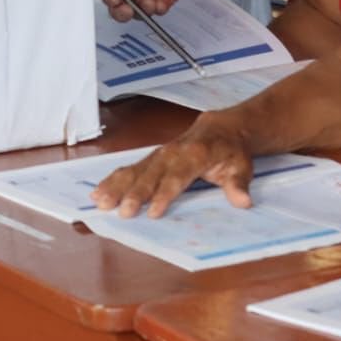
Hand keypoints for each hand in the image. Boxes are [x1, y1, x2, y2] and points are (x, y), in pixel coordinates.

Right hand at [89, 123, 253, 218]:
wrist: (222, 128)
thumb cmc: (231, 151)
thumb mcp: (242, 166)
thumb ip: (238, 184)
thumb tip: (243, 200)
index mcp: (196, 153)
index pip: (177, 176)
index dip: (165, 194)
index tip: (153, 212)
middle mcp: (173, 152)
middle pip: (151, 174)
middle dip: (135, 193)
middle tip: (122, 211)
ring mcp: (160, 154)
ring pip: (135, 169)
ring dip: (117, 185)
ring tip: (100, 201)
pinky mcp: (152, 157)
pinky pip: (130, 168)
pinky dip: (114, 179)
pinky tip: (98, 191)